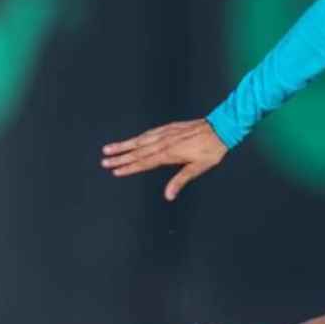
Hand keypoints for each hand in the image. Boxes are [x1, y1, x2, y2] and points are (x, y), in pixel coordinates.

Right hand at [101, 119, 228, 201]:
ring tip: (109, 148)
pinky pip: (149, 133)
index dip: (128, 168)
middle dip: (120, 157)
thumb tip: (168, 196)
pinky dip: (138, 137)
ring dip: (124, 145)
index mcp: (169, 154)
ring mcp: (165, 133)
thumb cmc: (211, 150)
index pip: (144, 163)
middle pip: (137, 152)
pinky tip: (133, 140)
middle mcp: (164, 142)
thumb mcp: (198, 168)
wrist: (221, 128)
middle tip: (104, 161)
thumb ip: (180, 180)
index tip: (115, 171)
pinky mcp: (169, 127)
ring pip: (140, 140)